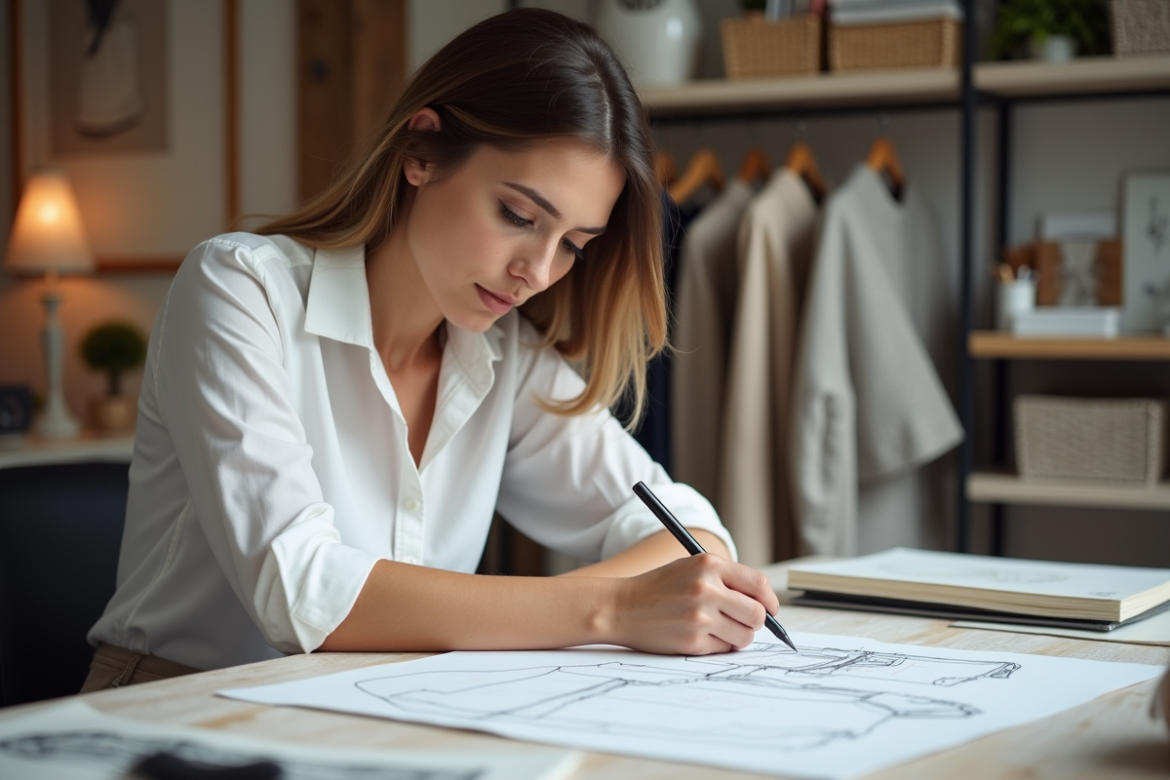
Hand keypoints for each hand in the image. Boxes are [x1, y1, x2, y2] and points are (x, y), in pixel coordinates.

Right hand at [608, 554, 779, 654]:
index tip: (770, 609)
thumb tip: (764, 604)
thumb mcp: (690, 568)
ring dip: (737, 636)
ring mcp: (699, 616)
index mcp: (709, 565)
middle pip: (758, 614)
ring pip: (745, 636)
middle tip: (743, 622)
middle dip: (756, 622)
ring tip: (718, 629)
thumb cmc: (658, 588)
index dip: (770, 600)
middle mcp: (707, 589)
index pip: (759, 584)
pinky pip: (723, 648)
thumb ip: (725, 579)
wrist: (620, 607)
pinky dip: (718, 645)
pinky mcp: (692, 641)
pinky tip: (698, 635)